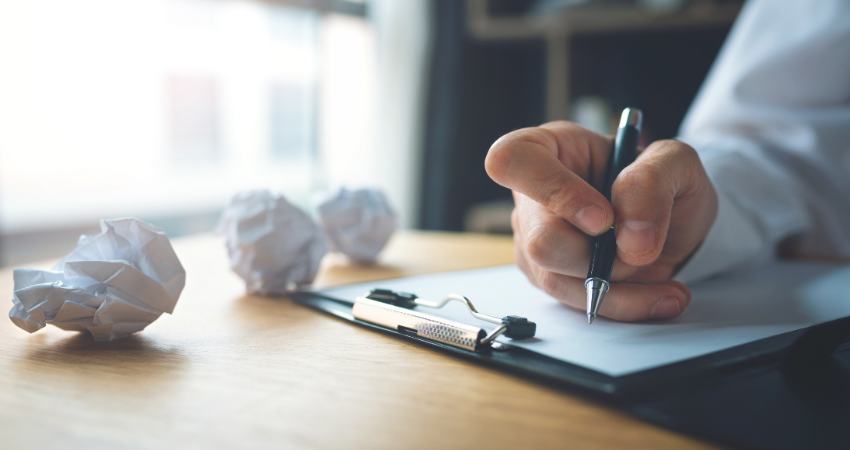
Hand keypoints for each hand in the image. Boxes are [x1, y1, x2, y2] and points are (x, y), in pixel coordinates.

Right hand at [485, 121, 717, 320]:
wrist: (675, 224)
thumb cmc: (665, 183)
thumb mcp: (677, 162)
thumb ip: (651, 184)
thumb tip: (628, 239)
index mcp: (549, 147)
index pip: (512, 160)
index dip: (555, 192)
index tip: (604, 218)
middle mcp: (531, 195)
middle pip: (540, 241)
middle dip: (601, 257)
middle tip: (640, 248)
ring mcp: (533, 239)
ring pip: (556, 280)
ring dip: (618, 287)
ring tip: (661, 275)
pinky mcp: (547, 275)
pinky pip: (575, 302)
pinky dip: (622, 304)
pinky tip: (656, 293)